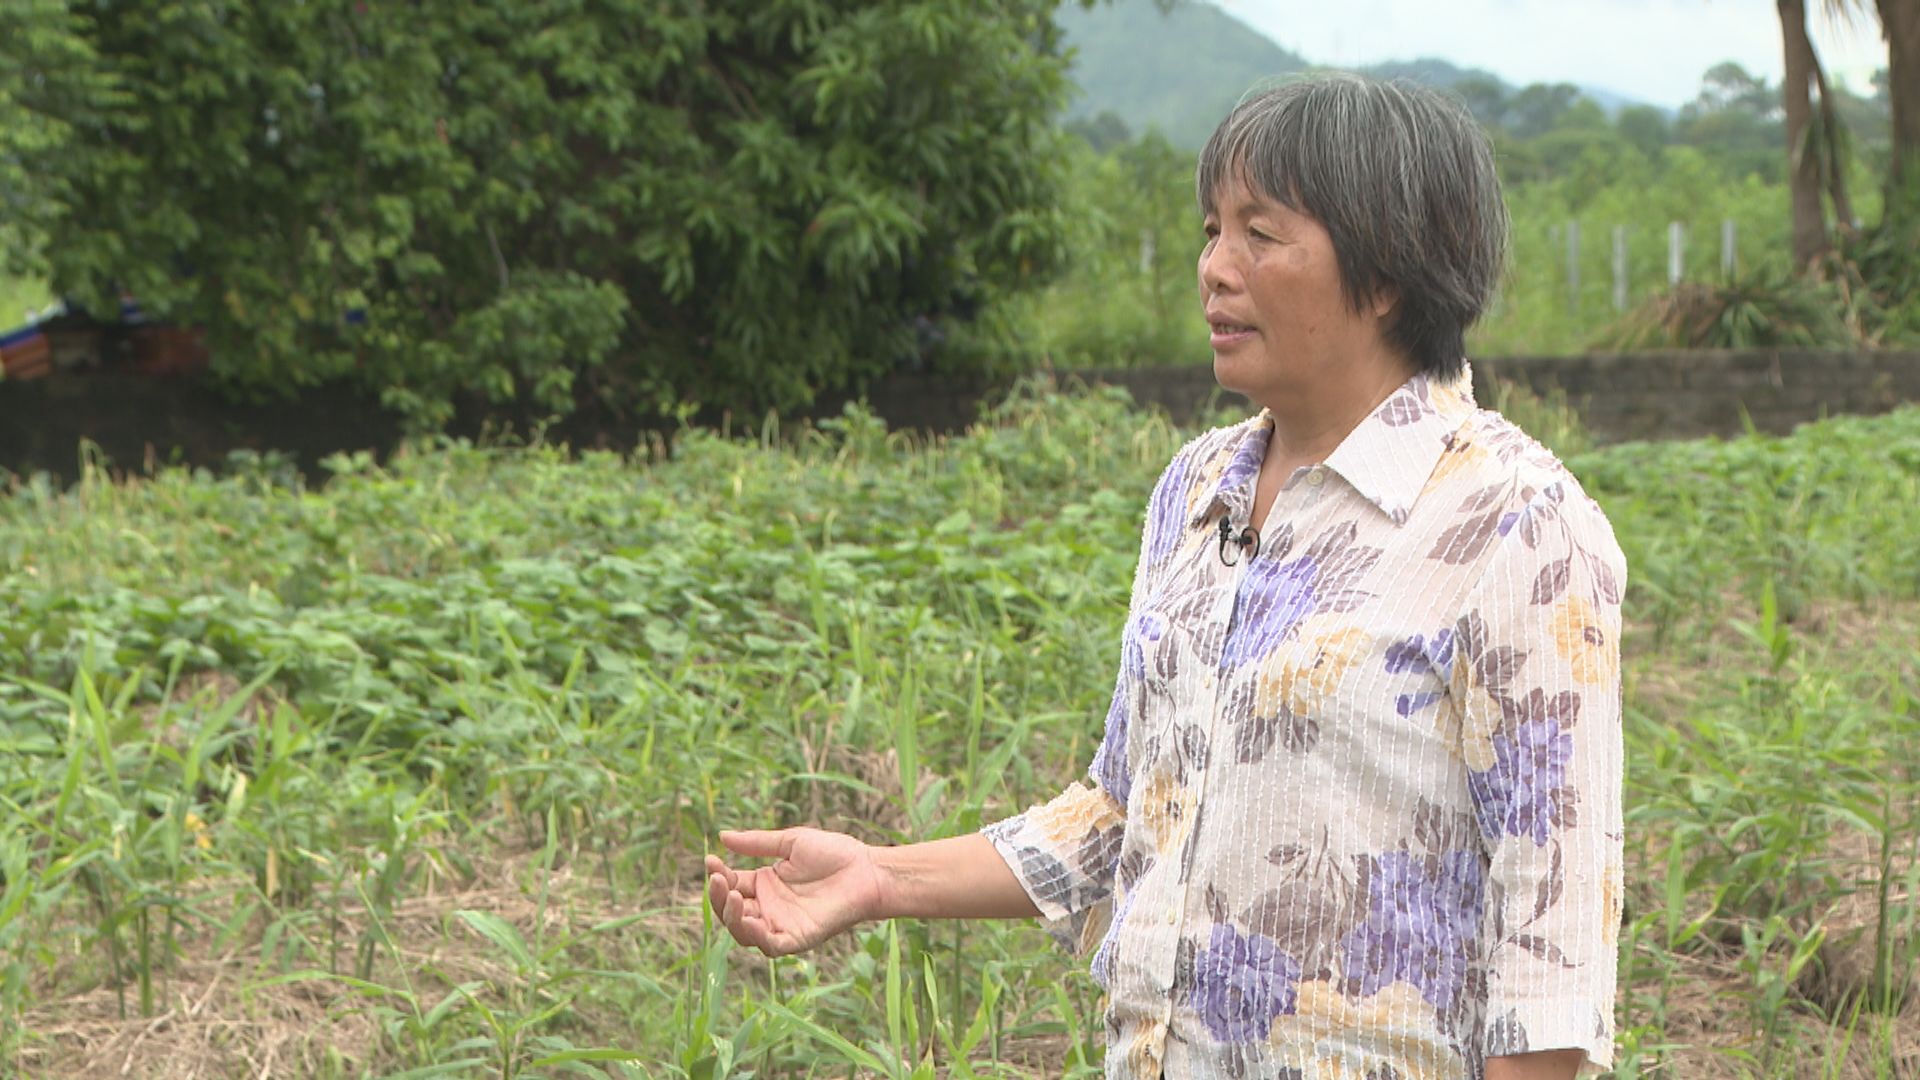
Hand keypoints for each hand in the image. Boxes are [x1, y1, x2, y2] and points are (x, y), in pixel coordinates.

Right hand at [705, 827, 888, 956]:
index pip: (731, 885)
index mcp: (765, 884)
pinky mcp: (799, 938)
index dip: (718, 876)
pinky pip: (771, 946)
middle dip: (720, 897)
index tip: (710, 860)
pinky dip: (757, 937)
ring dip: (733, 918)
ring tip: (735, 896)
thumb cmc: (834, 853)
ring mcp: (782, 924)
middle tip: (719, 879)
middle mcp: (769, 907)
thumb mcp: (790, 842)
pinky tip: (751, 919)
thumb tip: (722, 837)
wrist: (867, 869)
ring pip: (745, 933)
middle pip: (732, 912)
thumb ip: (757, 843)